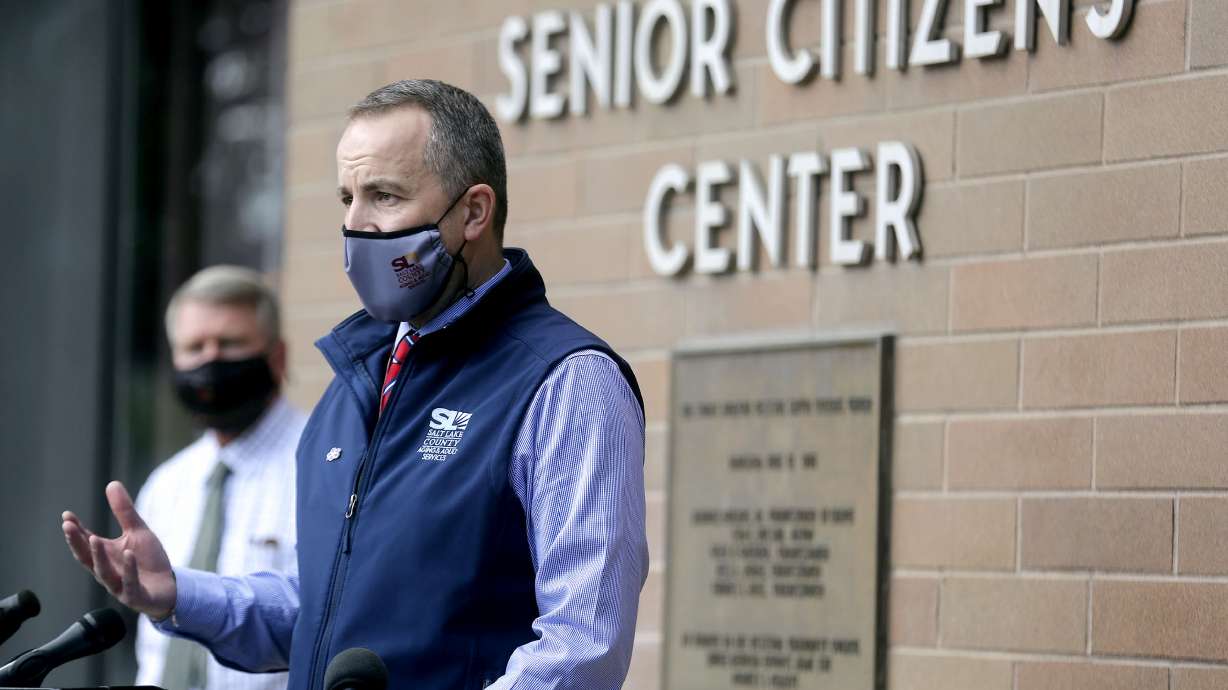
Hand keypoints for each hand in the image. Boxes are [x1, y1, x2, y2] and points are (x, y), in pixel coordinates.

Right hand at [61, 481, 176, 619]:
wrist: (170, 587)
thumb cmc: (148, 561)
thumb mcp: (138, 532)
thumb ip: (124, 511)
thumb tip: (111, 483)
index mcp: (106, 555)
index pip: (86, 542)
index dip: (75, 530)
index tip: (67, 515)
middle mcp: (108, 571)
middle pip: (86, 558)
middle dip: (76, 542)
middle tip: (67, 526)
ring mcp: (120, 585)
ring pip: (104, 572)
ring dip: (97, 556)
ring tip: (93, 538)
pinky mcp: (135, 596)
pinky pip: (130, 583)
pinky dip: (129, 569)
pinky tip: (129, 553)